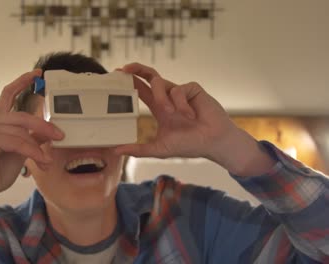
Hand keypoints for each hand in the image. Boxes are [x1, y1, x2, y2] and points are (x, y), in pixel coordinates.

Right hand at [0, 69, 63, 202]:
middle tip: (60, 136)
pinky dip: (32, 152)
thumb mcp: (21, 151)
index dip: (23, 81)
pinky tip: (40, 161)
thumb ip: (32, 137)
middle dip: (44, 125)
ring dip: (38, 147)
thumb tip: (50, 130)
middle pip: (22, 115)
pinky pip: (16, 142)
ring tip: (47, 161)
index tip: (37, 73)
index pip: (9, 94)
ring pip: (21, 131)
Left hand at [114, 62, 238, 160]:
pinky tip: (190, 116)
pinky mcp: (193, 89)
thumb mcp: (160, 148)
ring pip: (161, 83)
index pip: (141, 90)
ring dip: (162, 97)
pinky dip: (181, 103)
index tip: (115, 74)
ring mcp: (181, 92)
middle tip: (125, 69)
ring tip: (170, 113)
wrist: (214, 143)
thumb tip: (116, 151)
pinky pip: (180, 90)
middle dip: (137, 69)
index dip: (130, 81)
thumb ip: (139, 150)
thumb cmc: (190, 145)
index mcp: (159, 107)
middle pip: (150, 76)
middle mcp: (168, 97)